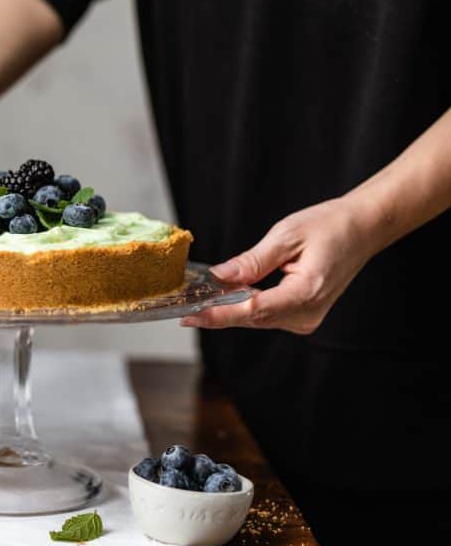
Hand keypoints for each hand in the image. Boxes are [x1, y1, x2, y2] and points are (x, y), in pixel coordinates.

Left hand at [180, 198, 375, 333]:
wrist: (362, 229)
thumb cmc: (330, 226)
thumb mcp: (286, 235)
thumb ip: (252, 261)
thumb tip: (219, 277)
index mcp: (307, 292)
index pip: (255, 310)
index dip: (220, 314)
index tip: (192, 316)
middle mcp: (309, 313)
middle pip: (253, 318)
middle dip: (218, 312)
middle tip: (183, 307)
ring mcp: (307, 318)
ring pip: (257, 319)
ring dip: (229, 310)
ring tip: (198, 300)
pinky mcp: (303, 315)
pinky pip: (267, 314)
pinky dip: (245, 306)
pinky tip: (226, 296)